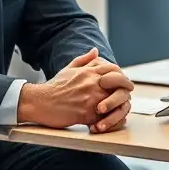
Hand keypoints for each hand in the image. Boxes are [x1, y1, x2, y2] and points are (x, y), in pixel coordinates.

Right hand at [17, 48, 132, 128]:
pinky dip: (110, 118)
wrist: (40, 102)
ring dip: (120, 103)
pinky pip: (106, 116)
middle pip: (118, 81)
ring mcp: (90, 98)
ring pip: (115, 98)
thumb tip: (95, 50)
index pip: (113, 68)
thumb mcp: (68, 68)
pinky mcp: (87, 113)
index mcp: (87, 71)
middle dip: (126, 86)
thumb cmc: (54, 87)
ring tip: (121, 106)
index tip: (123, 80)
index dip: (120, 74)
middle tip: (128, 92)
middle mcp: (91, 82)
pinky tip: (110, 118)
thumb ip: (84, 60)